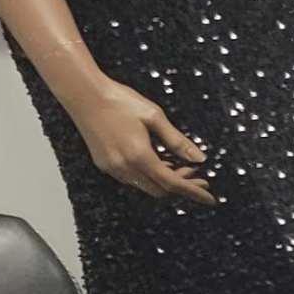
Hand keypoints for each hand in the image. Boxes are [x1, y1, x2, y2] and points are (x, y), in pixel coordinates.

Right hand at [67, 78, 213, 205]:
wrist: (84, 94)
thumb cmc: (118, 101)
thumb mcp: (155, 117)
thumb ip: (178, 141)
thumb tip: (199, 158)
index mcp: (138, 156)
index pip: (173, 183)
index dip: (193, 192)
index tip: (209, 198)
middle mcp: (123, 167)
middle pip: (159, 189)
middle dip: (181, 186)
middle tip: (198, 175)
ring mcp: (111, 167)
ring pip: (145, 186)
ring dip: (164, 181)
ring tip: (180, 166)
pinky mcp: (104, 164)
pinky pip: (132, 179)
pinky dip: (149, 176)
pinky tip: (159, 162)